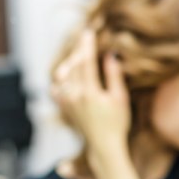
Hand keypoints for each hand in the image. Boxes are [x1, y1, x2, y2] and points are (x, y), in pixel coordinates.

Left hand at [51, 30, 130, 154]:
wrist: (104, 145)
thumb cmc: (117, 123)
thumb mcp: (121, 99)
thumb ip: (114, 76)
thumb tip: (110, 55)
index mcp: (90, 92)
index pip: (86, 62)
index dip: (87, 46)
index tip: (88, 32)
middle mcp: (74, 96)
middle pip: (73, 66)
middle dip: (79, 51)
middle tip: (85, 40)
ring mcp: (67, 102)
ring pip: (63, 75)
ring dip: (70, 63)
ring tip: (79, 57)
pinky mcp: (64, 108)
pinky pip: (57, 88)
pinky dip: (62, 79)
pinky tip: (69, 76)